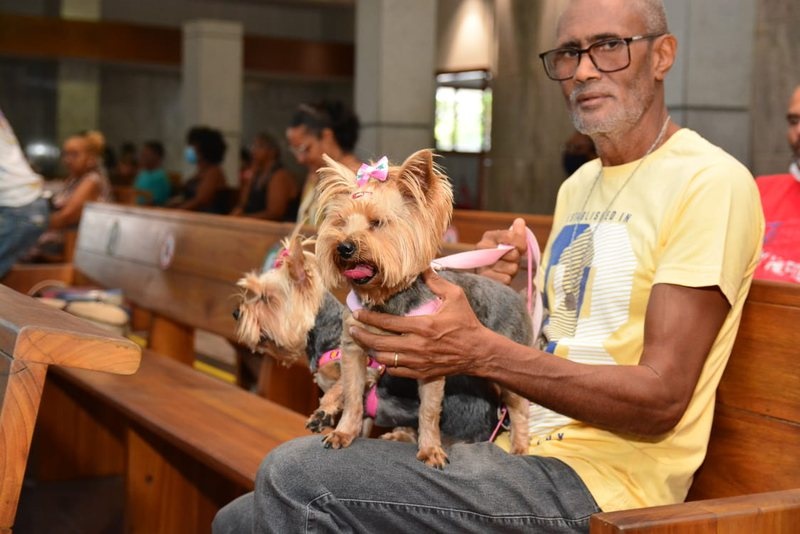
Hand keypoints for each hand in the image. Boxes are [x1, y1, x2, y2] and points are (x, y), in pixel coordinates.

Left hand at [348, 270, 488, 379]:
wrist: (478, 352)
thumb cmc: (466, 323)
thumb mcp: (455, 297)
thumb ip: (436, 282)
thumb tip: (423, 266)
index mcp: (423, 326)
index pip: (388, 323)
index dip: (369, 318)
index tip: (357, 313)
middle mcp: (417, 346)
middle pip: (380, 343)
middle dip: (362, 336)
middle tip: (352, 329)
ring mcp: (418, 362)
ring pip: (384, 359)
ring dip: (369, 350)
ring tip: (362, 341)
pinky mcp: (421, 373)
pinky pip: (395, 371)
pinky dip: (384, 364)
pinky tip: (379, 356)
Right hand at [475, 218, 527, 285]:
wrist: (491, 275)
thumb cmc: (503, 257)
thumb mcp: (512, 244)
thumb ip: (517, 233)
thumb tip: (519, 221)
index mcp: (489, 236)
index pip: (510, 236)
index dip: (520, 243)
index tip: (522, 248)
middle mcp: (481, 248)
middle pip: (513, 253)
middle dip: (516, 259)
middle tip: (510, 260)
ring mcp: (481, 263)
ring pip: (511, 268)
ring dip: (512, 270)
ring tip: (505, 269)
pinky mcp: (483, 279)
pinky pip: (505, 279)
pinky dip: (507, 279)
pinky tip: (501, 277)